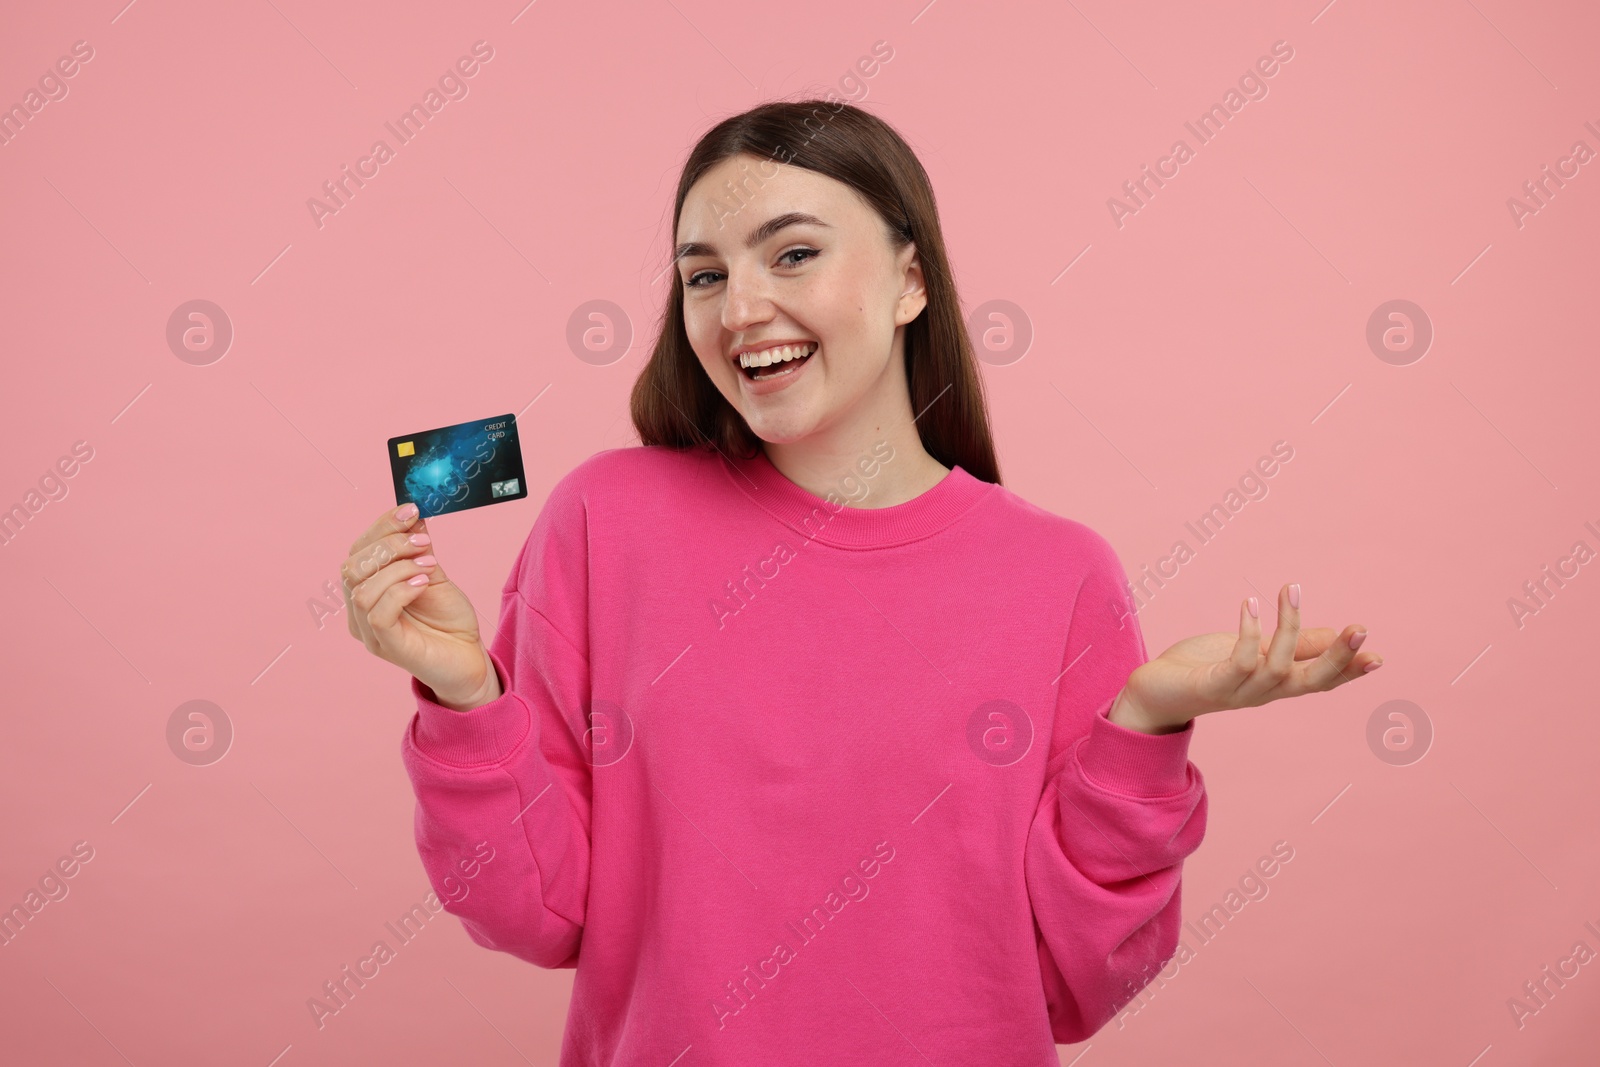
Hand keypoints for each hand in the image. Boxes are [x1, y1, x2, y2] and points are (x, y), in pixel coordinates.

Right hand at [341, 503, 501, 710]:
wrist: (470, 658)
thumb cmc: (448, 619)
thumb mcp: (433, 573)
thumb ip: (418, 548)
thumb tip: (411, 512)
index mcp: (366, 590)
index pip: (358, 551)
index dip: (381, 526)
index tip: (411, 509)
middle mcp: (359, 612)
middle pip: (352, 566)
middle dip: (389, 545)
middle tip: (423, 542)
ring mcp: (369, 632)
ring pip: (361, 588)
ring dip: (397, 567)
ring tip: (429, 565)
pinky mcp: (387, 647)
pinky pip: (377, 613)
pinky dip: (400, 589)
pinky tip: (423, 582)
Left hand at [1110, 583, 1381, 733]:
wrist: (1152, 693)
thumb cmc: (1203, 669)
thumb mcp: (1253, 652)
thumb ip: (1293, 647)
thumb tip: (1335, 635)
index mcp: (1276, 683)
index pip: (1321, 681)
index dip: (1349, 670)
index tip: (1378, 657)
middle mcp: (1263, 692)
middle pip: (1311, 682)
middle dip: (1338, 658)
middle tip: (1360, 628)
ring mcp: (1239, 692)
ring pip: (1278, 667)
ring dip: (1289, 627)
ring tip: (1290, 588)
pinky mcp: (1212, 686)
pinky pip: (1239, 662)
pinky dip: (1249, 632)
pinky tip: (1251, 603)